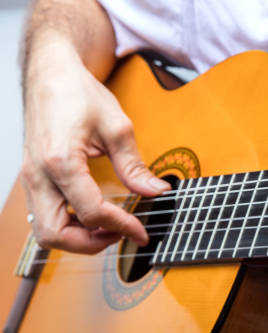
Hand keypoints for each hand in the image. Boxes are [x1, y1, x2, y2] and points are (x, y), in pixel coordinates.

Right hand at [22, 41, 169, 253]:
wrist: (51, 74)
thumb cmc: (78, 94)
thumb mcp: (117, 127)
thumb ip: (135, 166)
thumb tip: (155, 192)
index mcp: (60, 161)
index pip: (91, 212)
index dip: (122, 227)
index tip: (142, 232)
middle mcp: (38, 175)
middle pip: (55, 235)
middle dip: (91, 243)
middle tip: (120, 233)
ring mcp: (30, 179)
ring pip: (45, 232)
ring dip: (77, 238)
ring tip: (108, 226)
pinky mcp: (32, 180)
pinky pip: (43, 217)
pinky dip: (67, 226)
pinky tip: (91, 215)